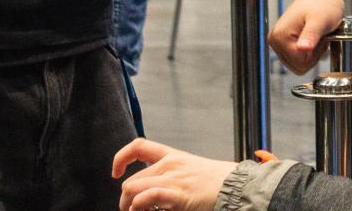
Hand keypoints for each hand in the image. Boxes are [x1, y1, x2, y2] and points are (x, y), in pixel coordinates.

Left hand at [112, 138, 234, 210]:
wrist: (236, 186)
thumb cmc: (216, 182)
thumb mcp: (190, 170)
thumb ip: (170, 176)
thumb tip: (147, 194)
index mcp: (172, 155)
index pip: (138, 146)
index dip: (120, 158)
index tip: (116, 173)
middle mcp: (170, 164)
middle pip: (130, 180)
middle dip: (124, 201)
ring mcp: (173, 179)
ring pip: (132, 189)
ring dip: (128, 206)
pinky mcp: (178, 194)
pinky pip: (147, 197)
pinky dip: (138, 206)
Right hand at [268, 0, 343, 71]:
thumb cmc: (323, 4)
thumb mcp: (321, 20)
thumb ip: (311, 35)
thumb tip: (301, 48)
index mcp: (279, 37)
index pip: (300, 64)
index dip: (315, 53)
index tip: (319, 36)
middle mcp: (274, 40)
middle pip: (298, 67)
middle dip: (313, 54)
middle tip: (318, 34)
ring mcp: (278, 42)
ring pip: (299, 64)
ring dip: (312, 52)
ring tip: (315, 34)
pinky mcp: (284, 42)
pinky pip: (298, 58)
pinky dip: (309, 50)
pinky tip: (311, 36)